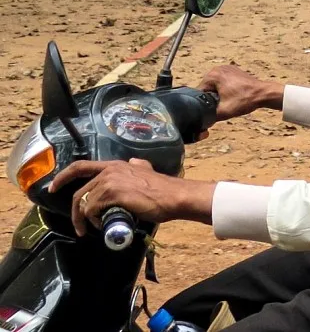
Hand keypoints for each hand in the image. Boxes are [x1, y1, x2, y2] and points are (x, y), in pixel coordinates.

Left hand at [49, 159, 214, 235]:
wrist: (174, 197)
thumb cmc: (163, 189)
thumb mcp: (147, 171)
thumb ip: (138, 167)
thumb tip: (135, 164)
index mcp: (116, 165)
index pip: (81, 166)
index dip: (64, 176)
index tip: (53, 188)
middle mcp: (110, 170)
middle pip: (80, 191)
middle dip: (75, 211)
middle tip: (78, 226)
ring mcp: (110, 181)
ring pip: (86, 203)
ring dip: (88, 219)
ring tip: (99, 228)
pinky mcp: (112, 194)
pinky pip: (93, 210)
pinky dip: (95, 221)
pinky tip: (106, 225)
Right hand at [199, 65, 283, 120]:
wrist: (264, 94)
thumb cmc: (245, 100)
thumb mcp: (223, 112)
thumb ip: (208, 116)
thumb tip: (200, 121)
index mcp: (212, 75)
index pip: (200, 92)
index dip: (206, 103)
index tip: (217, 107)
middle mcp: (218, 68)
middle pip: (207, 89)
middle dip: (213, 98)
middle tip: (226, 104)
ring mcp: (227, 68)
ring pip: (216, 87)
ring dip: (220, 95)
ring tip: (231, 99)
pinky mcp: (234, 71)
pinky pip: (224, 83)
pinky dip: (226, 90)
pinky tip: (234, 95)